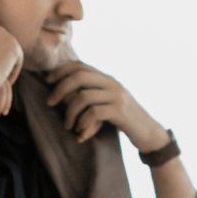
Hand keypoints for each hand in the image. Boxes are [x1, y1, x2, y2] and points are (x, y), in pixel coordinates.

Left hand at [44, 61, 163, 147]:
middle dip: (60, 89)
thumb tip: (62, 96)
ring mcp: (117, 97)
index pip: (80, 65)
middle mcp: (112, 83)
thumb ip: (92, 96)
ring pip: (83, 96)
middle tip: (50, 103)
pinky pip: (93, 112)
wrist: (149, 132)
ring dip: (70, 112)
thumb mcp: (108, 103)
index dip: (61, 71)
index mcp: (107, 78)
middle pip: (79, 77)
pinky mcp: (120, 112)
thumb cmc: (123, 119)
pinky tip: (80, 131)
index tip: (48, 81)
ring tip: (68, 125)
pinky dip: (82, 122)